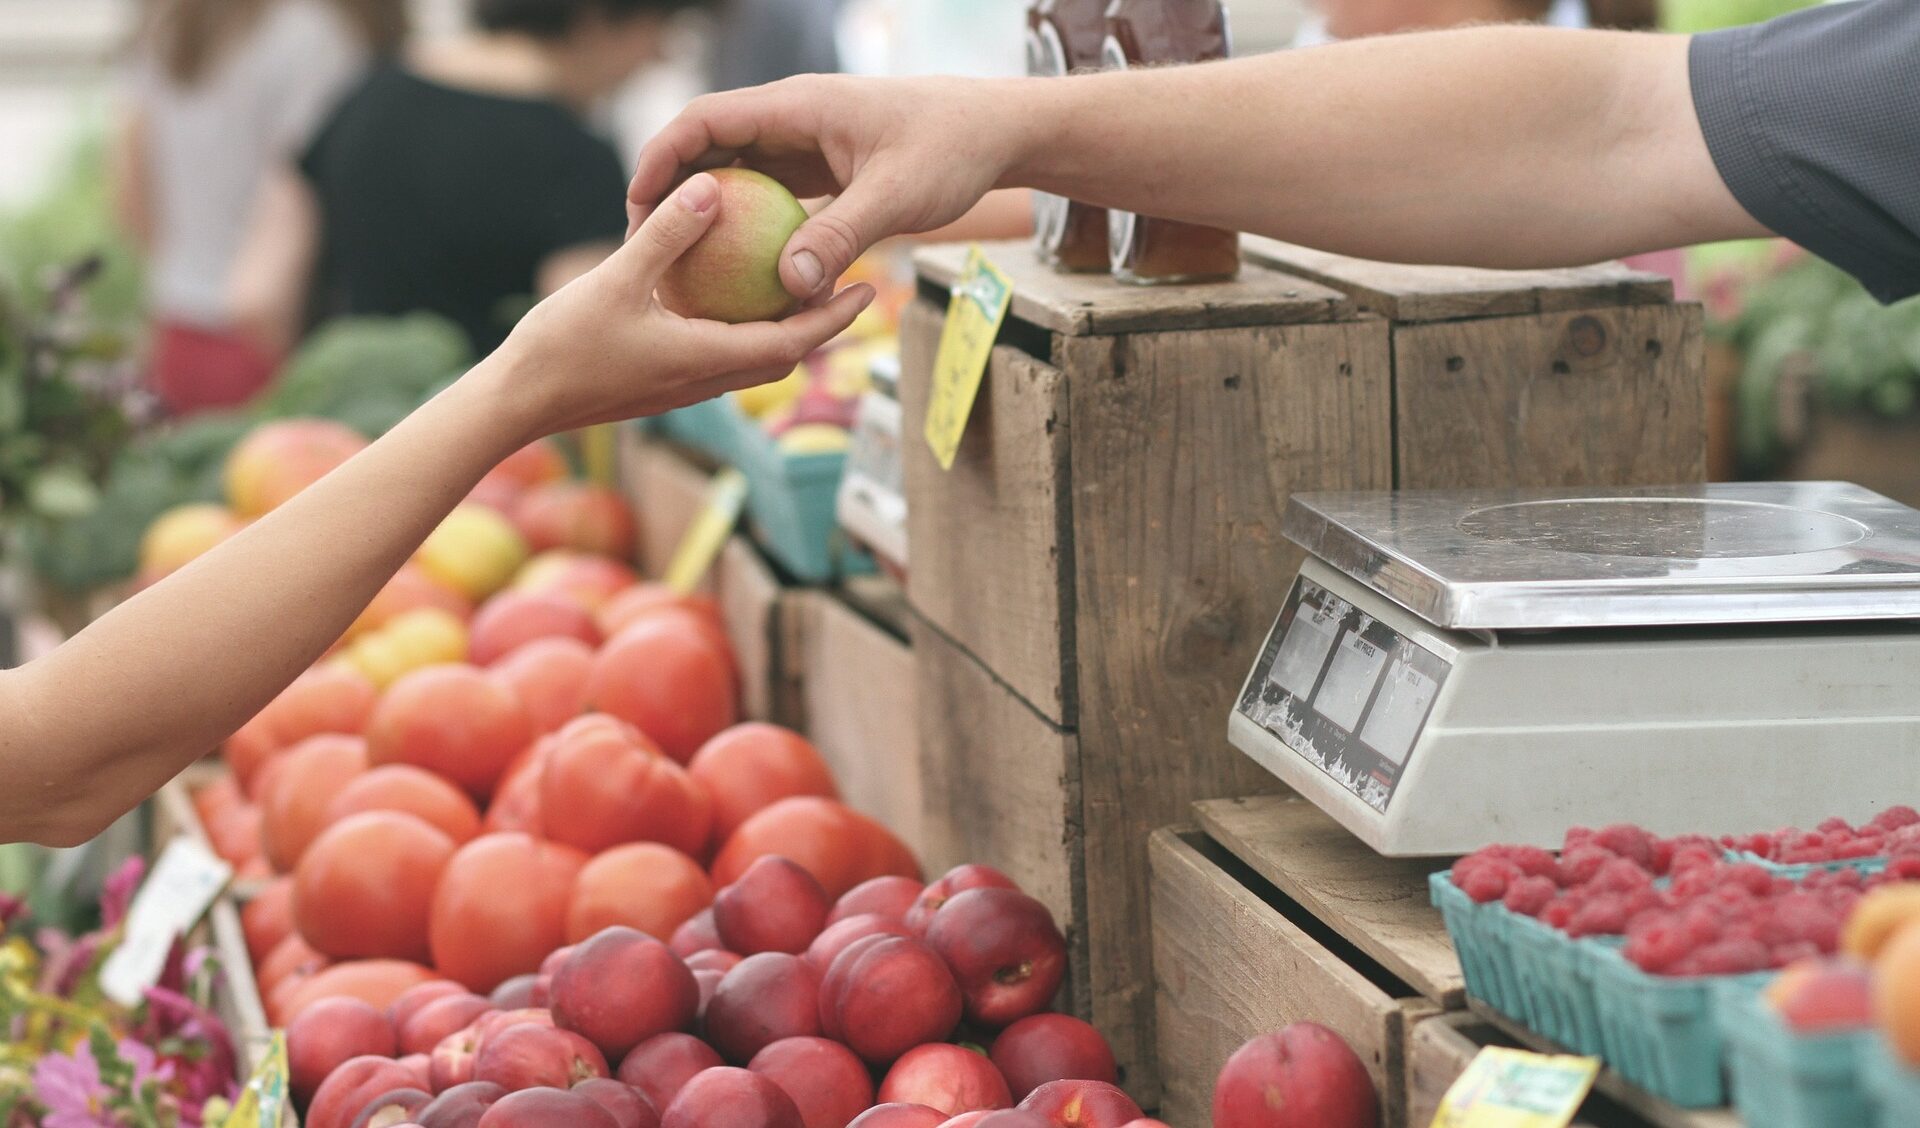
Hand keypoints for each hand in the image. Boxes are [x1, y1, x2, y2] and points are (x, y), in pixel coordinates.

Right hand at [493, 171, 875, 440]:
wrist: (516, 404)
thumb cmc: (562, 346)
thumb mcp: (616, 279)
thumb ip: (667, 235)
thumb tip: (711, 187)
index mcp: (706, 360)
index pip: (792, 343)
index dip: (834, 317)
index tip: (868, 289)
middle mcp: (704, 381)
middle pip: (783, 355)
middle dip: (822, 325)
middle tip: (852, 286)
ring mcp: (682, 386)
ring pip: (751, 360)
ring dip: (783, 330)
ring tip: (802, 289)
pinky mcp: (660, 384)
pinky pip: (718, 356)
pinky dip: (741, 331)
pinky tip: (729, 298)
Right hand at [628, 75, 1026, 300]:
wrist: (994, 132)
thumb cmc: (950, 151)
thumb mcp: (896, 197)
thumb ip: (841, 237)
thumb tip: (789, 286)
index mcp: (797, 106)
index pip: (705, 120)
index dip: (662, 158)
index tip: (638, 206)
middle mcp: (792, 119)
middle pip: (709, 145)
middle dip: (671, 189)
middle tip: (643, 245)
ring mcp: (804, 143)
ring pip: (736, 171)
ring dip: (706, 211)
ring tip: (678, 263)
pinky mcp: (820, 168)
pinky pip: (768, 194)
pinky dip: (746, 225)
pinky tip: (736, 272)